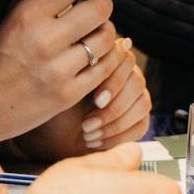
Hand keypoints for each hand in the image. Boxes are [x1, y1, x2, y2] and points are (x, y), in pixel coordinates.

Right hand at [0, 0, 124, 142]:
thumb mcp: (7, 16)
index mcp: (26, 15)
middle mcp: (43, 41)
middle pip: (100, 9)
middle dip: (103, 3)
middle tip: (98, 5)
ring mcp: (57, 70)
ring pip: (106, 38)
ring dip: (105, 32)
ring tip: (94, 32)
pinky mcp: (68, 94)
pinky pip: (105, 68)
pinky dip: (104, 59)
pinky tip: (94, 56)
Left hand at [9, 37, 151, 157]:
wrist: (50, 135)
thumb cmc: (52, 106)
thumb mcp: (61, 86)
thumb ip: (81, 67)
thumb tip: (104, 51)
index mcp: (109, 59)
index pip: (126, 61)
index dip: (114, 81)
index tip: (95, 101)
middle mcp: (125, 74)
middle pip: (137, 82)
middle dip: (114, 107)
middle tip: (88, 124)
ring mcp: (134, 96)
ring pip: (143, 103)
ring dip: (116, 124)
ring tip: (87, 134)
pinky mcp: (138, 119)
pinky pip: (142, 124)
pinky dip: (119, 136)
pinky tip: (96, 141)